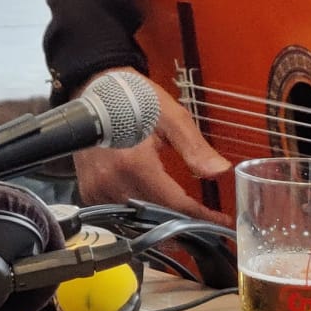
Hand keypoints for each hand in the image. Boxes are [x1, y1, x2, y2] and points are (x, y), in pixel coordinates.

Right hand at [72, 68, 230, 221]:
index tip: (220, 221)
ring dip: (160, 221)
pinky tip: (153, 205)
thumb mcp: (170, 116)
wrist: (94, 88)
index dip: (201, 216)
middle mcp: (112, 181)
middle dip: (183, 221)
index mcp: (133, 164)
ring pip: (137, 220)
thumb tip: (219, 171)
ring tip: (181, 214)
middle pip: (156, 218)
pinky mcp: (89, 191)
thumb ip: (195, 148)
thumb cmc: (132, 97)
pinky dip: (138, 214)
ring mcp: (98, 189)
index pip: (174, 204)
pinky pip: (119, 214)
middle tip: (204, 218)